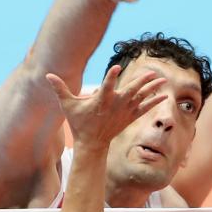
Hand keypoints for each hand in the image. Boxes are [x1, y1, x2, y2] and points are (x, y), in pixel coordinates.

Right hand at [45, 64, 165, 150]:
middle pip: (131, 90)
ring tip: (163, 80)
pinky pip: (144, 108)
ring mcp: (124, 111)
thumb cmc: (79, 123)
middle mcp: (115, 105)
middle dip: (142, 82)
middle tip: (153, 73)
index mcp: (101, 100)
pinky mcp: (129, 117)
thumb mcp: (67, 106)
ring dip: (152, 89)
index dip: (111, 76)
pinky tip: (164, 95)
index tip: (117, 67)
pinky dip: (154, 101)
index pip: (106, 86)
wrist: (92, 144)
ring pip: (141, 97)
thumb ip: (60, 89)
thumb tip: (47, 75)